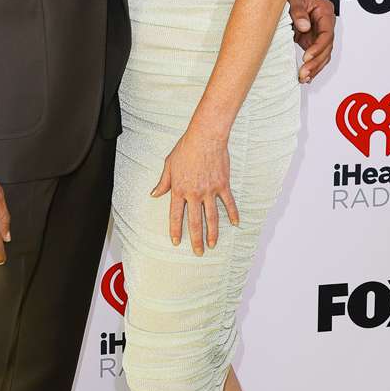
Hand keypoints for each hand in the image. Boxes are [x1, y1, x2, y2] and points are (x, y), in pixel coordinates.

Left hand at [150, 127, 237, 253]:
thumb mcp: (169, 165)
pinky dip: (232, 213)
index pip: (176, 215)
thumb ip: (163, 182)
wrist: (205, 138)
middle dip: (196, 239)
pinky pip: (228, 203)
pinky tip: (235, 223)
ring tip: (212, 244)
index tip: (176, 242)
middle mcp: (194, 194)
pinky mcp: (222, 185)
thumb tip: (154, 194)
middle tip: (198, 252)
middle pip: (195, 221)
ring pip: (212, 217)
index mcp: (179, 190)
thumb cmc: (185, 149)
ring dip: (212, 233)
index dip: (176, 230)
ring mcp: (210, 191)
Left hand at [288, 0, 335, 82]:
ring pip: (322, 54)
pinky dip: (310, 65)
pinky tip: (305, 77)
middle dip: (316, 62)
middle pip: (326, 47)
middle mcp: (324, 22)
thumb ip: (298, 11)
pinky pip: (314, 55)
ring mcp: (318, 32)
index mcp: (324, 11)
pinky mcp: (309, 38)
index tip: (306, 56)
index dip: (318, 47)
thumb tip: (304, 26)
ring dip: (314, 67)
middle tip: (304, 73)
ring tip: (304, 78)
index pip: (327, 34)